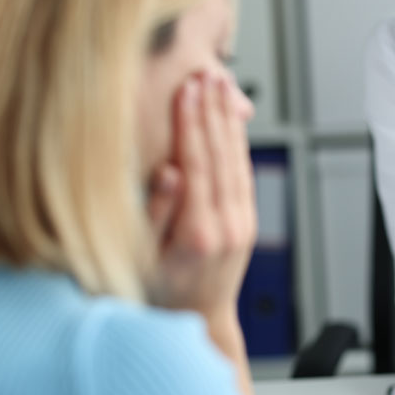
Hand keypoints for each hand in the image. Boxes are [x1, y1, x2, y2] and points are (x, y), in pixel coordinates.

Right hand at [146, 73, 255, 319]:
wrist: (202, 319)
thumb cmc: (164, 292)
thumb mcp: (145, 260)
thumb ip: (158, 214)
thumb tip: (171, 171)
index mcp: (197, 232)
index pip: (196, 164)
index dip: (192, 123)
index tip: (187, 90)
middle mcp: (227, 225)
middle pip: (221, 156)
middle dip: (213, 112)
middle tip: (208, 76)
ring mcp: (242, 224)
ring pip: (238, 162)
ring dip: (230, 122)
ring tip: (223, 88)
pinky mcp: (248, 223)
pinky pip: (245, 176)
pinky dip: (240, 146)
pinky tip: (233, 123)